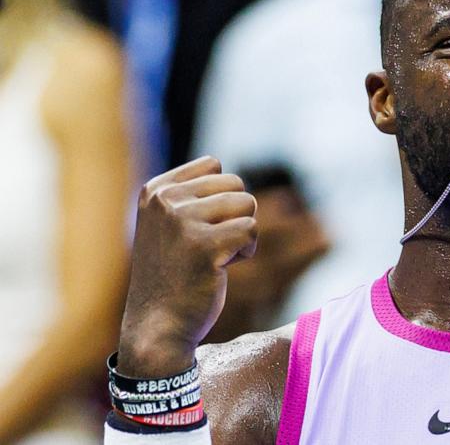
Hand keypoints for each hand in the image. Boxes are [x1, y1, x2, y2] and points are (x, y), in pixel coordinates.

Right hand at [117, 156, 257, 376]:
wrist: (158, 327)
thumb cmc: (173, 276)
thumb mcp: (169, 225)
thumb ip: (191, 195)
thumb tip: (226, 171)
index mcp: (155, 190)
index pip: (214, 165)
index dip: (221, 197)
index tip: (200, 227)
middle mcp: (165, 200)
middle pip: (236, 184)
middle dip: (235, 216)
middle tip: (210, 246)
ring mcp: (182, 221)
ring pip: (247, 204)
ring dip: (242, 234)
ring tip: (215, 257)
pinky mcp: (205, 245)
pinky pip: (251, 231)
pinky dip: (247, 251)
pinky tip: (223, 269)